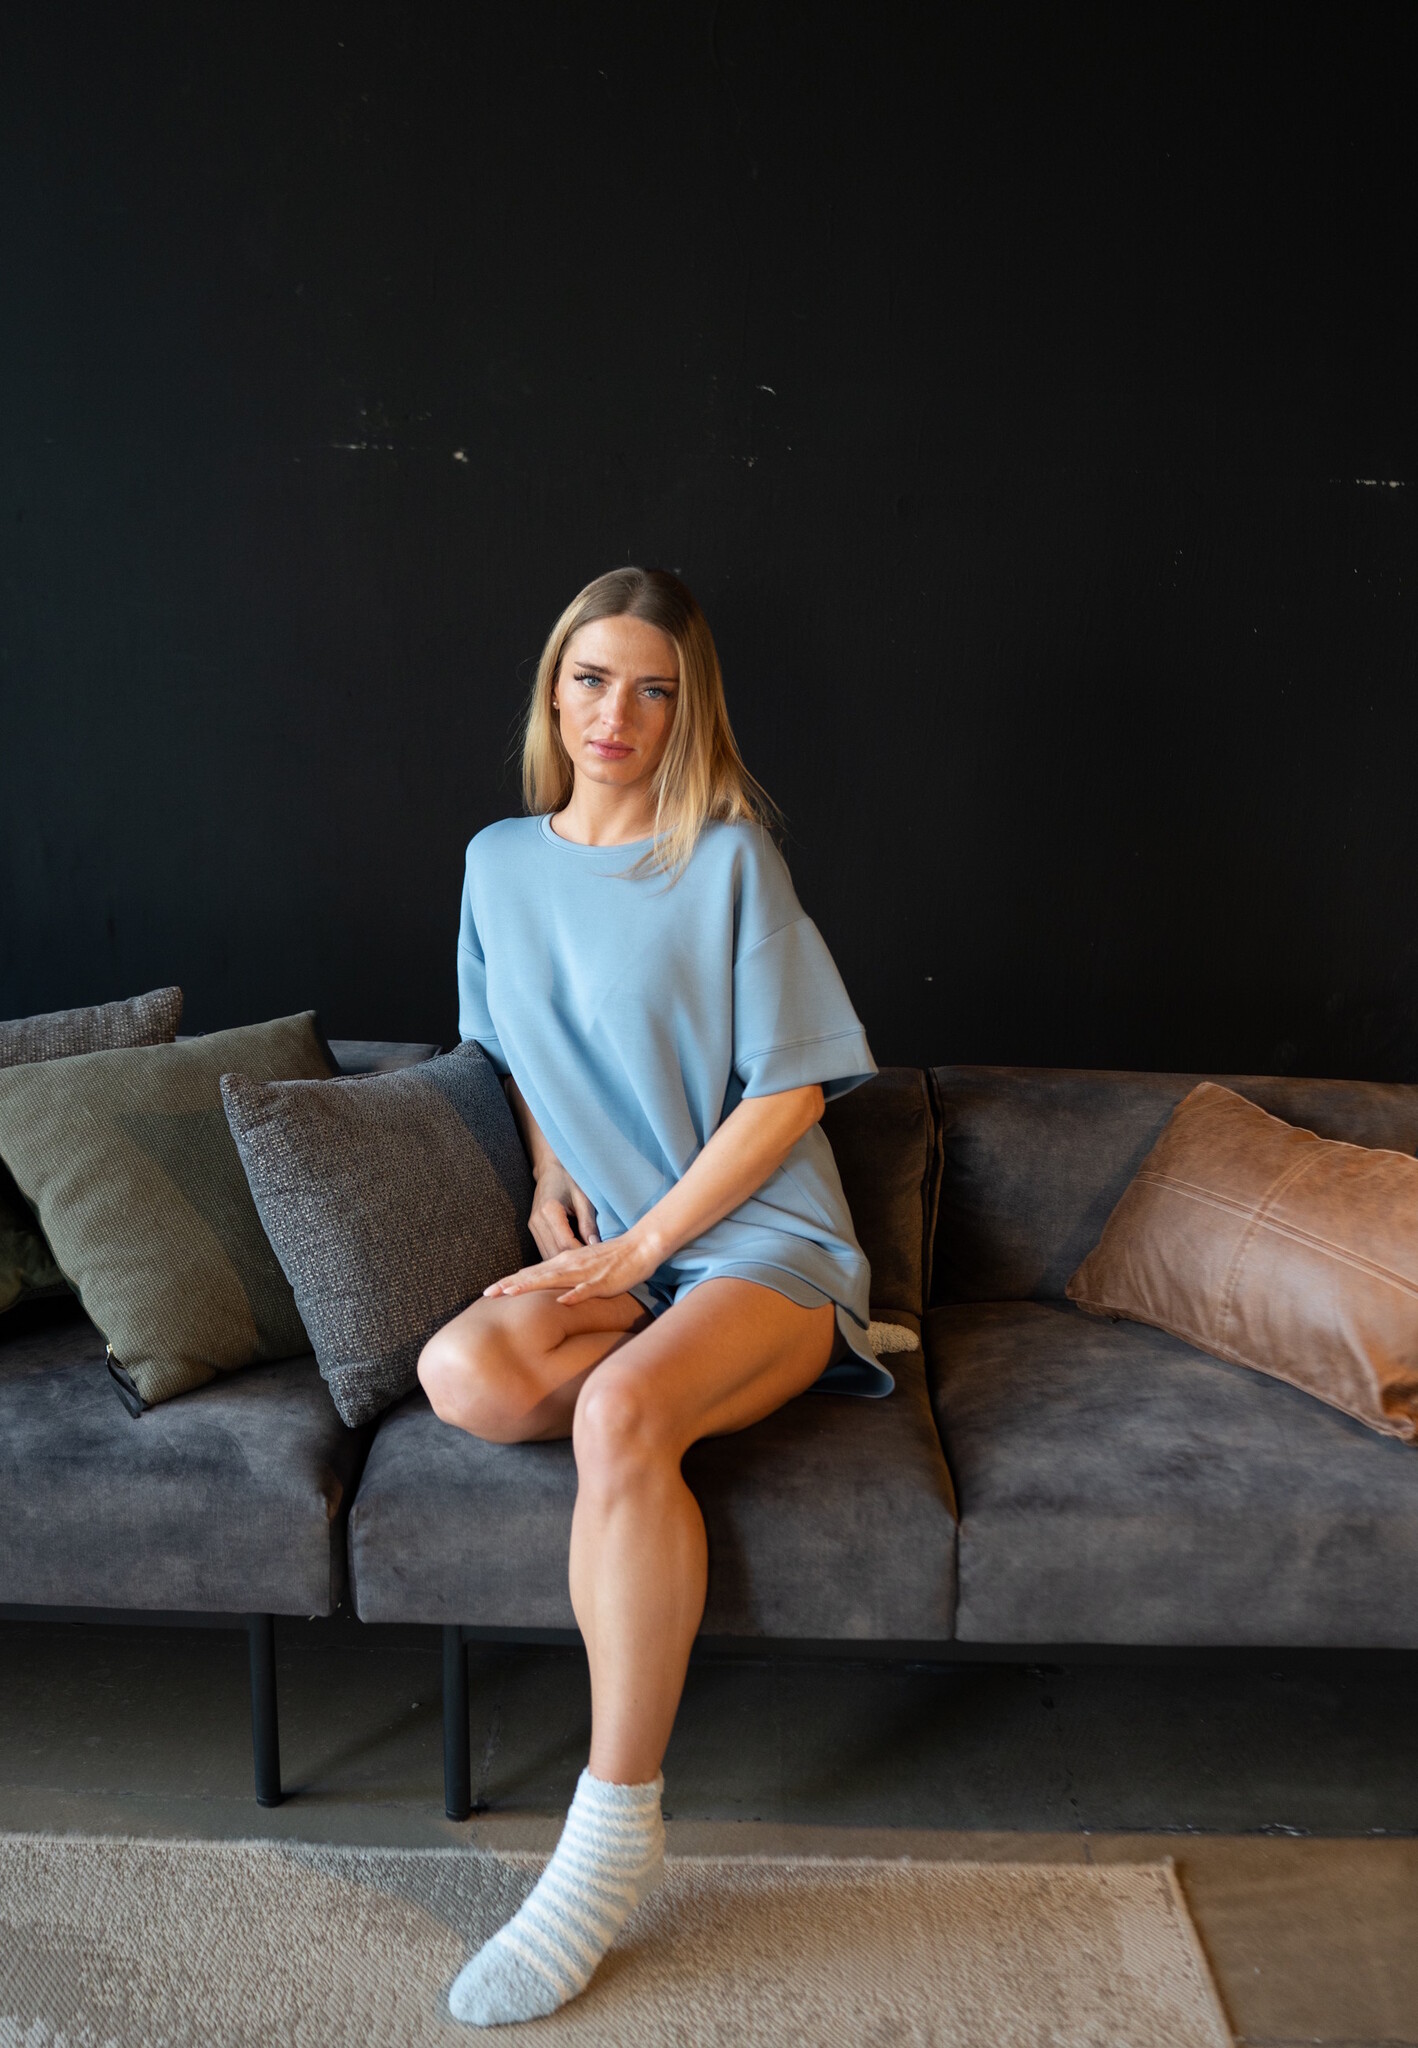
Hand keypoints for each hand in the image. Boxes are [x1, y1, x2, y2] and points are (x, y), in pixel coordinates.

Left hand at [482, 1226, 660, 1305]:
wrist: (639, 1247)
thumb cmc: (610, 1260)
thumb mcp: (581, 1267)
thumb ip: (563, 1277)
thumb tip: (546, 1290)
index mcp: (562, 1263)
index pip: (530, 1273)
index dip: (509, 1282)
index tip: (489, 1292)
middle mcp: (568, 1265)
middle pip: (534, 1275)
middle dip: (510, 1284)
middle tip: (487, 1294)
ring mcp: (585, 1273)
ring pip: (553, 1280)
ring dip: (532, 1285)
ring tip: (511, 1293)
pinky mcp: (602, 1281)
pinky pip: (586, 1289)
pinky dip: (574, 1295)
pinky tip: (562, 1301)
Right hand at [527, 1162, 600, 1261]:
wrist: (552, 1168)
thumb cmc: (571, 1179)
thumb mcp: (584, 1198)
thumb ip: (588, 1223)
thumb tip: (595, 1246)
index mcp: (549, 1211)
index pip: (564, 1243)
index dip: (580, 1254)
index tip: (596, 1260)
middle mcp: (537, 1221)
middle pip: (553, 1253)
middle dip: (572, 1262)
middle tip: (592, 1266)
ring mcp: (533, 1226)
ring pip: (547, 1255)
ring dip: (564, 1262)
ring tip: (583, 1263)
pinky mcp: (534, 1229)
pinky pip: (545, 1250)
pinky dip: (558, 1256)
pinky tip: (573, 1257)